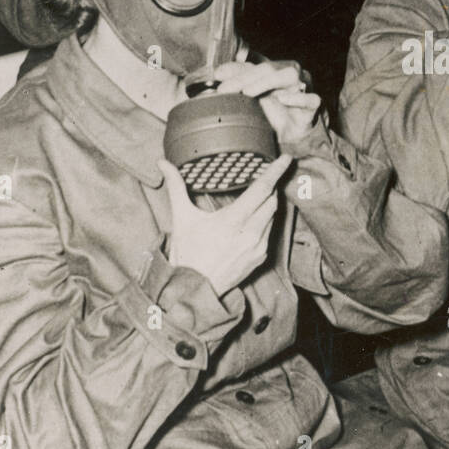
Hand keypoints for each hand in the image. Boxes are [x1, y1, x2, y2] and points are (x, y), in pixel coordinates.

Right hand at [160, 153, 292, 293]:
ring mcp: (258, 247)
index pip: (261, 189)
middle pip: (272, 200)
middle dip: (271, 186)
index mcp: (233, 221)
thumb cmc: (187, 253)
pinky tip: (254, 218)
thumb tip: (163, 163)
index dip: (275, 172)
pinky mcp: (261, 257)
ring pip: (273, 216)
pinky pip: (270, 232)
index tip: (286, 158)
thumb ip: (176, 187)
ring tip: (258, 195)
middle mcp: (250, 234)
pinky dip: (265, 221)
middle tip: (265, 176)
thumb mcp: (182, 218)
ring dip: (268, 203)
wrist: (194, 290)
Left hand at [213, 59, 321, 145]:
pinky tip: (282, 98)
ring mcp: (304, 87)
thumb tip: (218, 73)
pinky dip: (298, 98)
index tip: (217, 77)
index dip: (236, 69)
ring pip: (289, 75)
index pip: (254, 64)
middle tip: (226, 90)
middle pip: (268, 68)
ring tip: (248, 92)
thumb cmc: (275, 111)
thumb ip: (239, 82)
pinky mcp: (313, 106)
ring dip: (266, 82)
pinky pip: (311, 98)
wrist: (295, 133)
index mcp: (276, 68)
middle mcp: (290, 73)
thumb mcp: (253, 97)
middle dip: (244, 78)